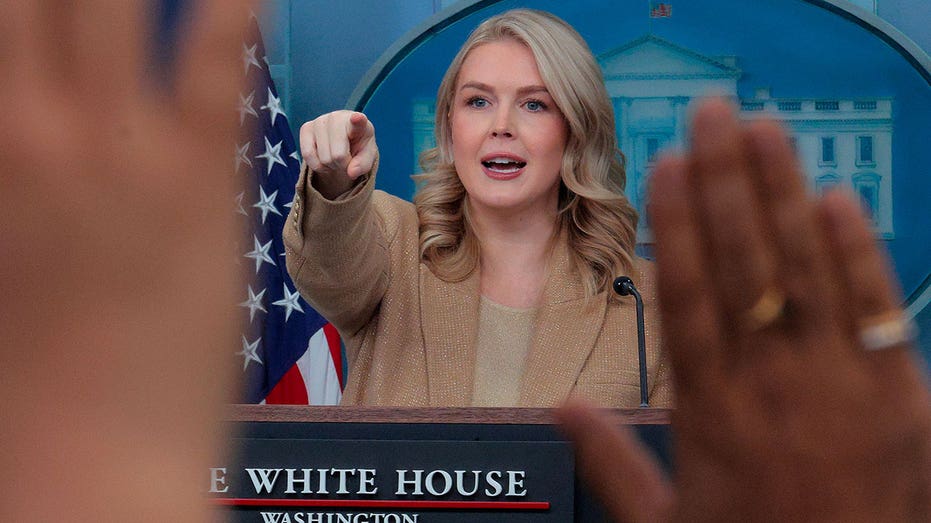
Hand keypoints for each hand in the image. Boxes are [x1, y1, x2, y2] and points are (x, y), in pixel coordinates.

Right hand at [0, 1, 247, 520]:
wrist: (94, 455)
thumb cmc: (37, 366)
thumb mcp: (8, 245)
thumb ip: (18, 168)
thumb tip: (34, 121)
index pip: (7, 17)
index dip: (31, 3)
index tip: (49, 5)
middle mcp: (43, 131)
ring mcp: (126, 150)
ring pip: (120, 3)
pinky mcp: (204, 181)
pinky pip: (218, 65)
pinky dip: (232, 10)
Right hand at [300, 110, 377, 198]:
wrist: (343, 141)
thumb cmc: (357, 147)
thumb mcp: (366, 157)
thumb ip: (363, 165)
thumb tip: (351, 173)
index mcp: (360, 122)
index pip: (358, 121)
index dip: (357, 120)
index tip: (357, 118)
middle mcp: (338, 117)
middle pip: (338, 155)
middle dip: (342, 164)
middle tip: (346, 159)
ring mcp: (320, 121)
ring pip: (323, 158)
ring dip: (330, 165)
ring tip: (336, 157)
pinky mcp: (306, 127)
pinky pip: (307, 155)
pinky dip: (317, 165)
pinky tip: (324, 159)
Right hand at [558, 99, 930, 521]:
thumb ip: (611, 459)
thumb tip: (562, 407)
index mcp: (711, 411)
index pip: (688, 294)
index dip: (676, 223)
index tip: (665, 165)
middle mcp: (771, 386)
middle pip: (744, 264)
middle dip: (725, 182)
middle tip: (711, 115)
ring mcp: (839, 386)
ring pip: (806, 271)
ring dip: (782, 195)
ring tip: (763, 132)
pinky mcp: (899, 397)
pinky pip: (879, 311)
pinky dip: (858, 254)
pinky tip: (835, 200)